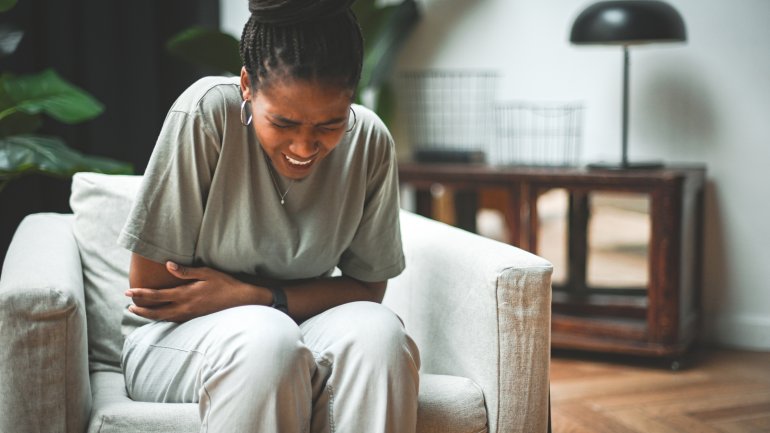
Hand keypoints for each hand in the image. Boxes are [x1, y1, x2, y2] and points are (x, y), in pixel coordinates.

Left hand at [125, 261, 265, 322]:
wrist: (241, 300)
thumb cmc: (225, 284)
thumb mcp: (206, 273)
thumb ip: (185, 271)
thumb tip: (168, 265)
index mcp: (185, 294)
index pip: (157, 295)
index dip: (141, 294)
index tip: (128, 292)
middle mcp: (184, 307)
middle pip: (156, 311)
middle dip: (140, 309)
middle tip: (128, 306)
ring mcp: (190, 315)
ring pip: (164, 318)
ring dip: (149, 315)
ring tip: (139, 312)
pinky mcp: (195, 319)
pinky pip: (174, 320)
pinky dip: (162, 319)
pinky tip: (160, 316)